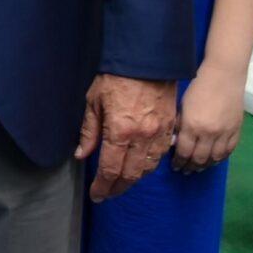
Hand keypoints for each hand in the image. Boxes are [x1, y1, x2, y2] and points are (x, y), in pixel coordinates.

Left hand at [77, 73, 174, 200]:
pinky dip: (150, 165)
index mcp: (119, 131)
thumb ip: (89, 132)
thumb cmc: (116, 77)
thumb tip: (81, 154)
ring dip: (134, 178)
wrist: (147, 58)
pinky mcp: (171, 126)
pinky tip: (140, 165)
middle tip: (107, 193)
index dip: (102, 186)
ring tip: (122, 181)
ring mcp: (159, 133)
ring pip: (147, 168)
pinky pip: (161, 154)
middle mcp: (141, 137)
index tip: (97, 195)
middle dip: (117, 188)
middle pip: (130, 175)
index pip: (110, 170)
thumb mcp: (94, 102)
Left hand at [171, 67, 241, 172]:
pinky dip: (220, 158)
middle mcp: (209, 133)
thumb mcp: (182, 106)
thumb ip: (179, 126)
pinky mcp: (236, 130)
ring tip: (199, 167)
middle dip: (191, 166)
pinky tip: (214, 160)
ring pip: (215, 158)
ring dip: (205, 165)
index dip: (179, 161)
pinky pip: (229, 151)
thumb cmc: (199, 87)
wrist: (224, 76)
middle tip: (186, 169)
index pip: (184, 152)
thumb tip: (174, 143)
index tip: (175, 165)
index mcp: (192, 126)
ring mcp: (225, 133)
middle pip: (199, 158)